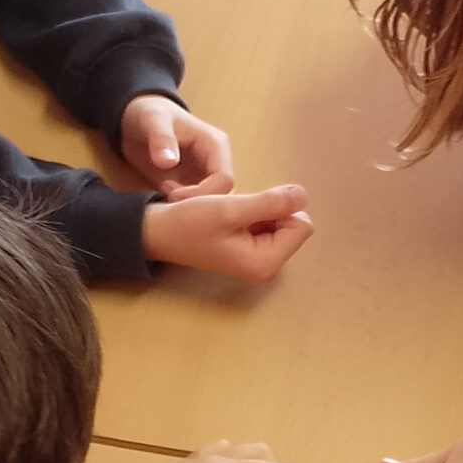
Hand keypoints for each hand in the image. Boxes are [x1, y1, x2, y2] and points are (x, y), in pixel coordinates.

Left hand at [121, 94, 233, 198]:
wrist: (136, 118)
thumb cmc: (149, 113)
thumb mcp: (152, 120)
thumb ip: (161, 139)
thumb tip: (168, 162)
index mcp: (215, 146)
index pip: (224, 180)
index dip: (202, 193)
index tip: (173, 195)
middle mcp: (215, 162)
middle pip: (221, 196)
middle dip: (196, 204)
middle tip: (167, 201)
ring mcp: (204, 176)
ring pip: (209, 204)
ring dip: (188, 209)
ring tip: (162, 200)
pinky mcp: (190, 185)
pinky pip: (193, 205)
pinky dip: (179, 209)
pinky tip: (160, 201)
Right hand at [141, 185, 314, 281]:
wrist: (159, 233)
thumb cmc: (189, 223)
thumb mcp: (230, 208)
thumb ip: (270, 203)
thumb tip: (303, 195)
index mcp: (265, 263)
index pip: (302, 225)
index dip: (280, 207)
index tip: (247, 207)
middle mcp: (266, 267)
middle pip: (294, 224)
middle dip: (270, 210)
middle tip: (236, 211)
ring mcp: (258, 261)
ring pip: (281, 222)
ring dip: (259, 210)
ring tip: (229, 215)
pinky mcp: (250, 252)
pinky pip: (267, 225)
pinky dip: (252, 215)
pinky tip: (229, 218)